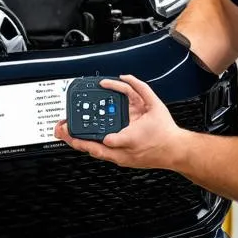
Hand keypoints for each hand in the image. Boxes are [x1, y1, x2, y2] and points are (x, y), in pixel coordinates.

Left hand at [53, 75, 184, 169]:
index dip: (90, 136)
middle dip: (76, 141)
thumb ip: (140, 89)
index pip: (105, 140)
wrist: (175, 150)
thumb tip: (125, 78)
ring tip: (67, 136)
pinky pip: (103, 154)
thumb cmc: (165, 133)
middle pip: (93, 148)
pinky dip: (92, 147)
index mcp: (129, 139)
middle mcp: (123, 151)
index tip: (75, 129)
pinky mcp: (123, 159)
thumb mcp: (155, 106)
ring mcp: (122, 156)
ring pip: (96, 153)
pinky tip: (85, 141)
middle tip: (62, 131)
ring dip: (81, 145)